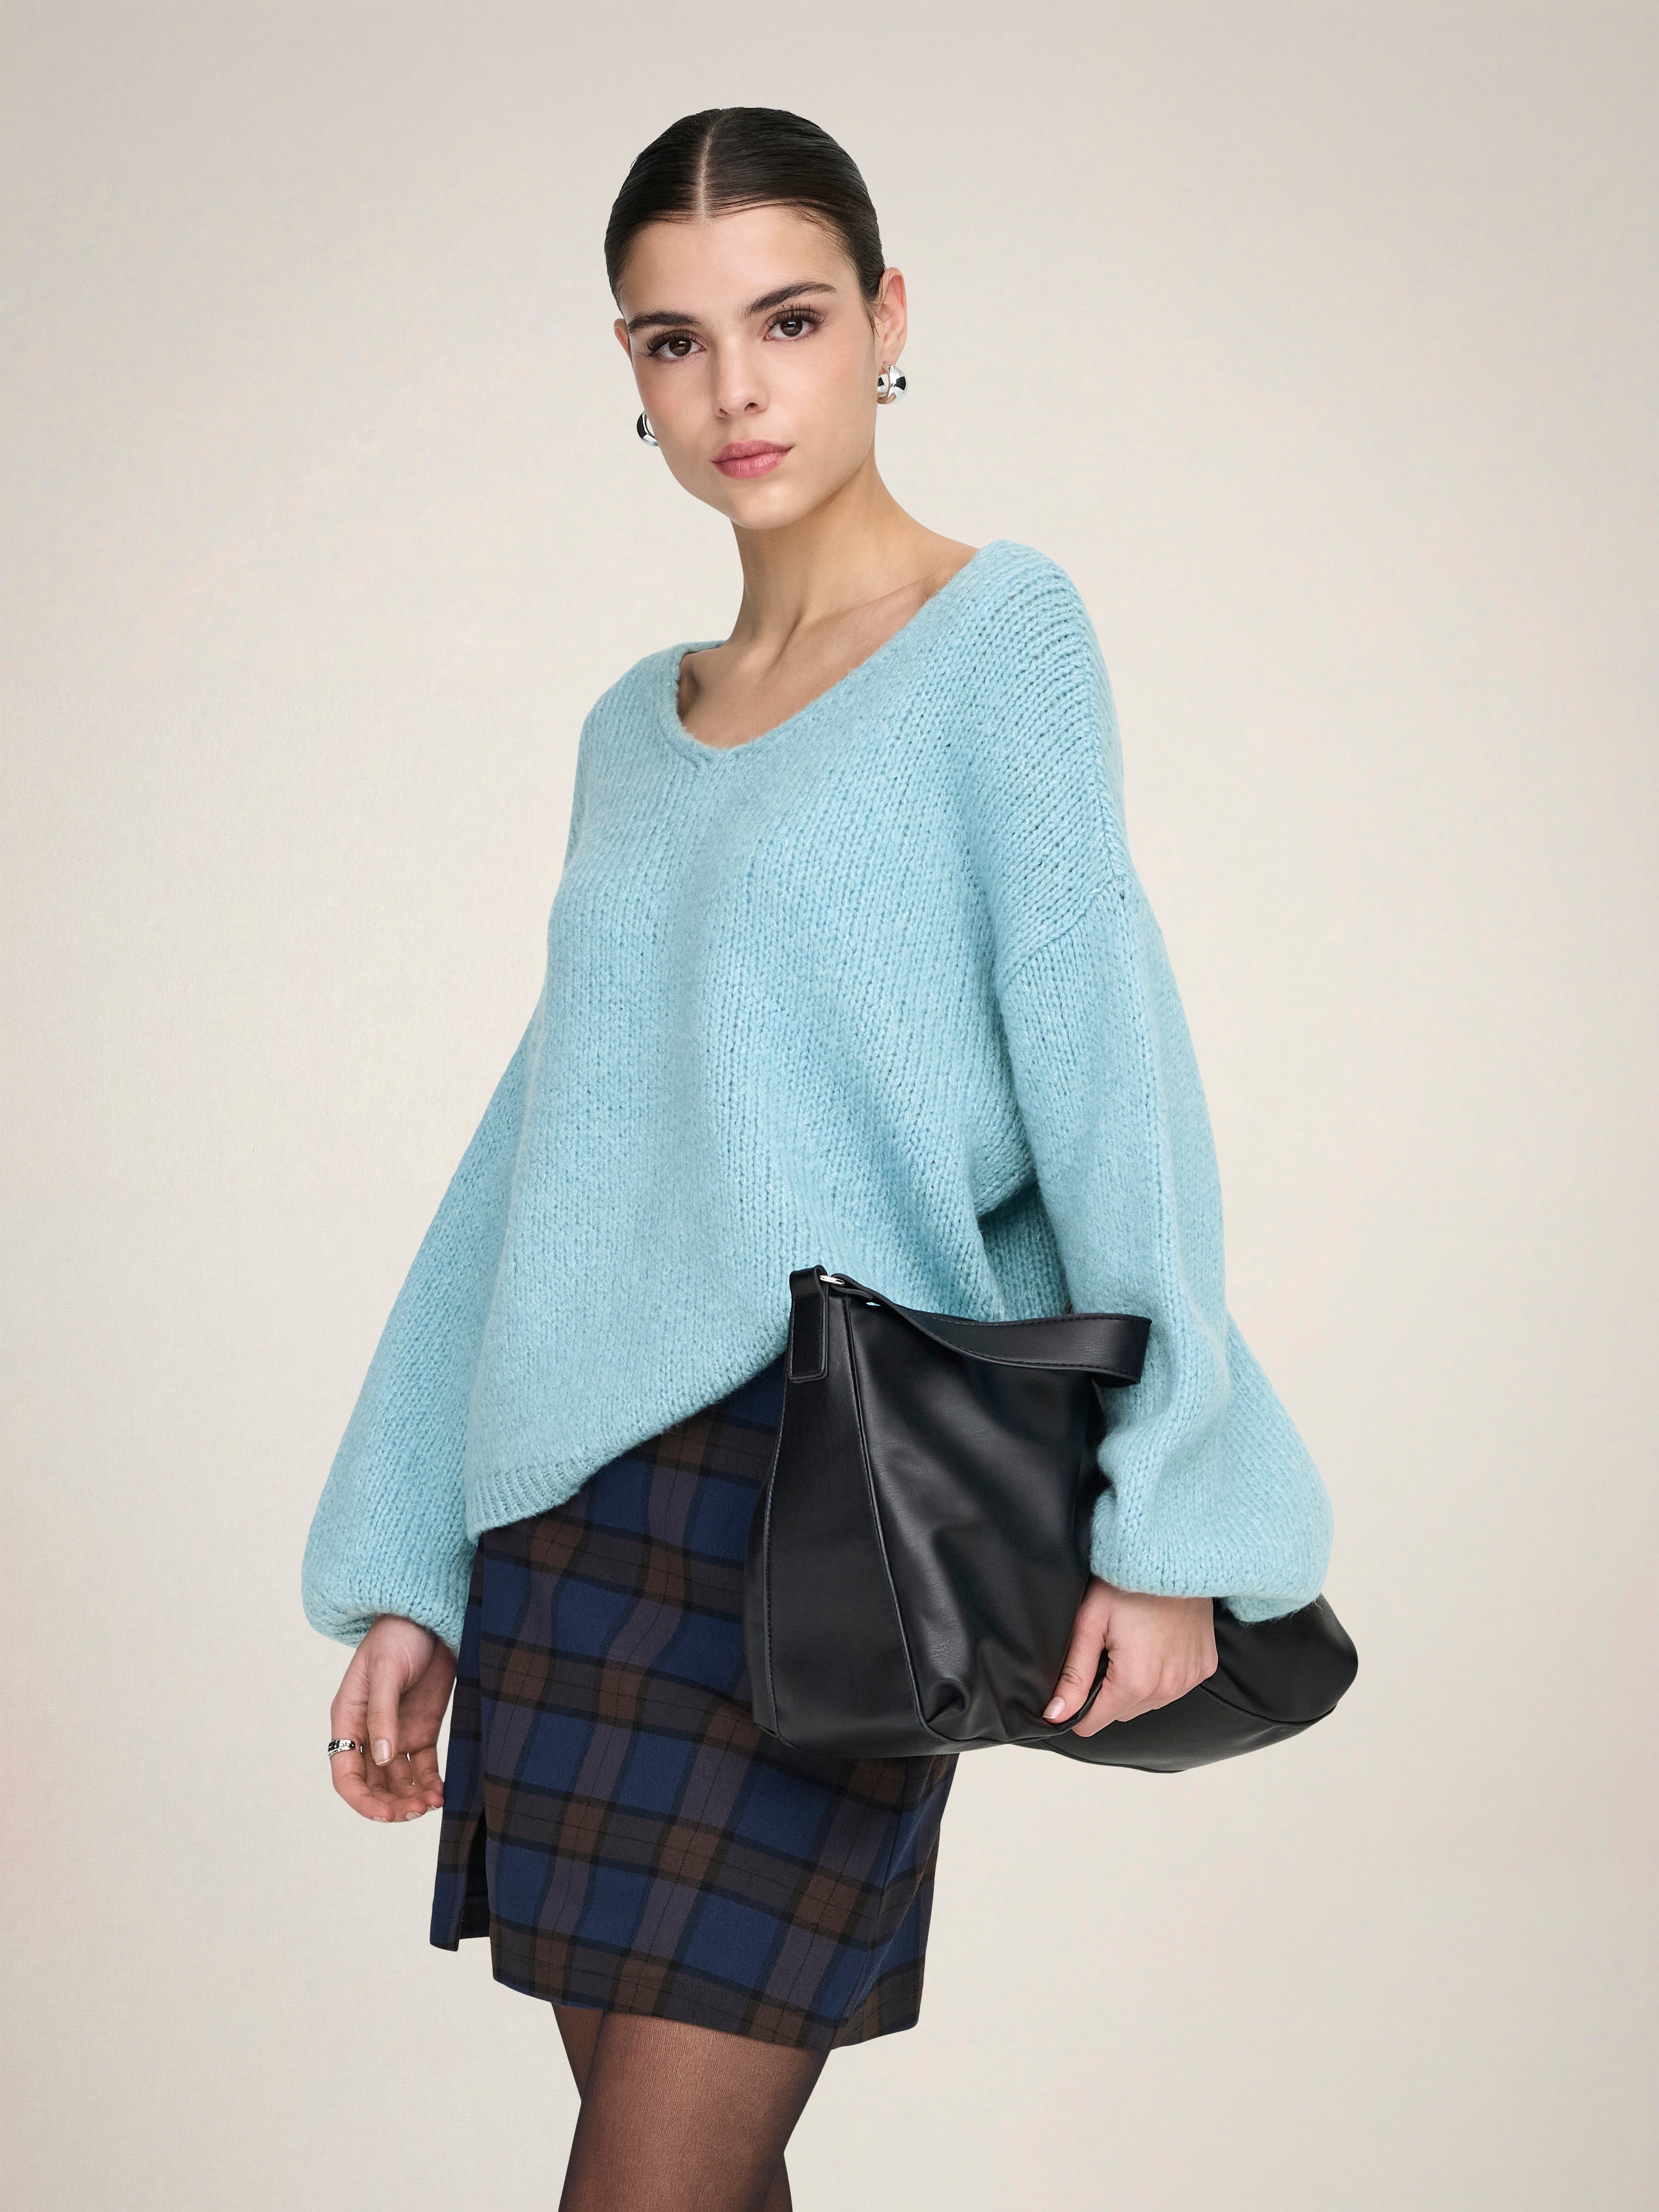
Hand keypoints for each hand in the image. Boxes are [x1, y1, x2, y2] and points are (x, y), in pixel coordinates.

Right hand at [328, 1614, 455, 1821]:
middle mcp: (369, 1734)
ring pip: (398, 1783)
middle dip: (391, 1804)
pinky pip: (422, 1769)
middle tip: (417, 1810)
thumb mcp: (385, 1672)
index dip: (362, 1799)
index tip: (386, 1813)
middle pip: (373, 1785)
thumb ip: (382, 1715)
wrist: (428, 1619)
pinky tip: (442, 1793)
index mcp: (348, 1721)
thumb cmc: (396, 1637)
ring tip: (432, 1802)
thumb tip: (382, 1758)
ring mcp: (396, 1735)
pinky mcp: (421, 1731)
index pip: (346, 1774)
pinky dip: (430, 1784)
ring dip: (411, 1798)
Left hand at [1043, 1578, 1217, 1737]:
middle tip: (1106, 1648)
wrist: (1174, 1555)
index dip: (1077, 1708)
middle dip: (1106, 1691)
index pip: (1093, 1724)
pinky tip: (1155, 1643)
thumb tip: (1055, 1715)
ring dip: (1134, 1685)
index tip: (1076, 1679)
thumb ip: (1073, 1675)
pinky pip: (1173, 1687)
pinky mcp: (1204, 1667)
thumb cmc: (1127, 1584)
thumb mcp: (1089, 1624)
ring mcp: (1189, 1680)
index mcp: (1135, 1683)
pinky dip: (1161, 1674)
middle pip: (1120, 1713)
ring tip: (1131, 1643)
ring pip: (1147, 1703)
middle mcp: (1167, 1689)